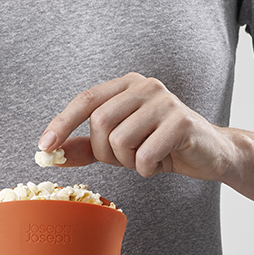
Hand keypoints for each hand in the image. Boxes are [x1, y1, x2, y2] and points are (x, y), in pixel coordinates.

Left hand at [38, 72, 234, 180]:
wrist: (210, 154)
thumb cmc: (162, 146)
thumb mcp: (119, 146)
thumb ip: (85, 147)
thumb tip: (50, 153)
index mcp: (126, 85)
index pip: (85, 100)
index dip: (61, 123)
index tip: (43, 147)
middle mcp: (144, 86)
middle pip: (100, 123)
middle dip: (106, 152)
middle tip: (124, 160)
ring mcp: (165, 101)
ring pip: (121, 141)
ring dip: (128, 162)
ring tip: (145, 159)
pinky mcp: (181, 122)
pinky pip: (145, 155)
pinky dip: (146, 169)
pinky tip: (160, 164)